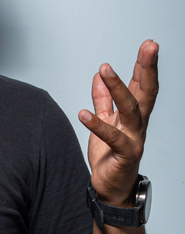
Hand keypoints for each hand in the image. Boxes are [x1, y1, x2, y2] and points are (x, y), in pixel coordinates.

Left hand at [78, 39, 158, 205]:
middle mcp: (139, 124)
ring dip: (118, 88)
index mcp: (135, 115)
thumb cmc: (110, 156)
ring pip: (131, 109)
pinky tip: (83, 113)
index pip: (142, 85)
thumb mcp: (105, 122)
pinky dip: (97, 125)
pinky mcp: (125, 154)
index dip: (144, 65)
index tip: (149, 44)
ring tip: (105, 69)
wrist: (111, 188)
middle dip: (147, 68)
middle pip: (146, 91)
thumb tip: (99, 76)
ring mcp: (134, 139)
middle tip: (150, 46)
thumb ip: (103, 100)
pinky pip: (112, 137)